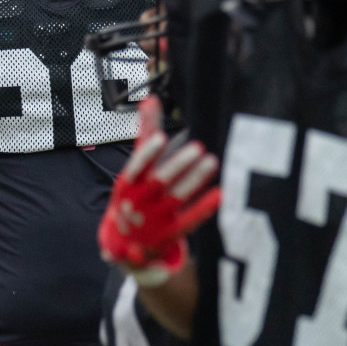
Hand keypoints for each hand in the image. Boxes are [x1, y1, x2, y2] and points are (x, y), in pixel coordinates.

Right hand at [99, 96, 219, 285]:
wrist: (126, 245)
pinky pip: (190, 219)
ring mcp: (155, 219)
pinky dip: (204, 207)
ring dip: (193, 181)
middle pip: (158, 182)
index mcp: (127, 185)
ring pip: (176, 198)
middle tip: (197, 147)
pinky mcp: (171, 233)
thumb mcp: (134, 169)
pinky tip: (220, 193)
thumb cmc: (133, 196)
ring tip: (212, 161)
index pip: (135, 168)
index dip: (147, 154)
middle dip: (176, 165)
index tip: (161, 137)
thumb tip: (150, 100)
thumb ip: (144, 134)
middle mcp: (139, 202)